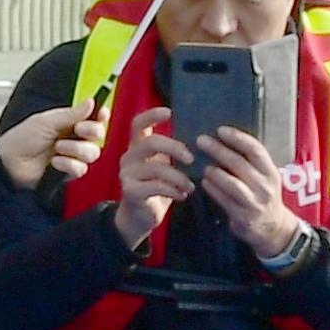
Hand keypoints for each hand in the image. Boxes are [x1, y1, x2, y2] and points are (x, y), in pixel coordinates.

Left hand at [0, 103, 107, 190]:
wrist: (10, 163)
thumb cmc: (23, 138)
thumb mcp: (47, 121)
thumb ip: (72, 113)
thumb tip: (91, 101)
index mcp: (69, 121)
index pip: (93, 116)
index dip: (101, 115)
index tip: (102, 114)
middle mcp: (74, 137)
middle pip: (98, 134)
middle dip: (91, 131)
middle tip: (78, 130)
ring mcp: (72, 155)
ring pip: (92, 152)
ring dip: (76, 149)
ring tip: (58, 148)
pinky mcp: (69, 172)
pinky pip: (81, 168)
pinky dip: (68, 164)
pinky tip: (55, 162)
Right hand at [110, 108, 192, 245]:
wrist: (140, 217)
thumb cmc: (157, 187)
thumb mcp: (164, 166)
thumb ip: (172, 152)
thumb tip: (202, 138)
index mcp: (137, 146)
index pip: (138, 123)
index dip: (152, 115)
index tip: (170, 112)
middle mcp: (129, 156)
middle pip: (151, 142)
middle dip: (175, 148)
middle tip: (191, 159)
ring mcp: (127, 174)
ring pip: (156, 168)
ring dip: (179, 177)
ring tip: (191, 187)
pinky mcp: (130, 191)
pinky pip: (156, 186)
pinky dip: (173, 191)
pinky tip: (182, 196)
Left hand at [193, 125, 305, 260]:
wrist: (273, 227)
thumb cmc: (263, 195)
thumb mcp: (264, 177)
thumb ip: (249, 162)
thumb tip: (223, 139)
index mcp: (270, 172)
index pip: (255, 150)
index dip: (238, 138)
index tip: (221, 130)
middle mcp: (265, 186)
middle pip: (240, 164)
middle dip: (219, 150)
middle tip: (201, 140)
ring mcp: (255, 203)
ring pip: (233, 184)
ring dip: (215, 172)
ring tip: (203, 165)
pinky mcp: (244, 217)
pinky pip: (225, 201)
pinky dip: (213, 190)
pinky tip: (204, 182)